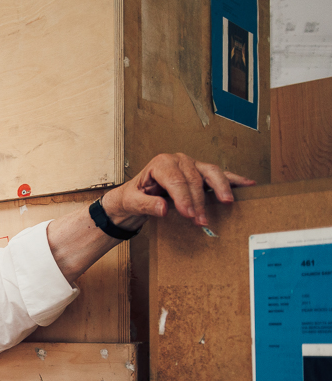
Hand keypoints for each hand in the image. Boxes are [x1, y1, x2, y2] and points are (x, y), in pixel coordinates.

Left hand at [101, 153, 255, 230]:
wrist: (134, 196)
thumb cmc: (133, 196)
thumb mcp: (132, 202)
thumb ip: (146, 205)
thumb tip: (162, 208)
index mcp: (161, 164)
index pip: (177, 181)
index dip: (184, 198)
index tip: (189, 214)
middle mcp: (178, 161)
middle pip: (194, 180)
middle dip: (199, 201)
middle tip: (201, 220)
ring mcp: (192, 165)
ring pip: (211, 173)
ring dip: (220, 189)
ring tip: (227, 203)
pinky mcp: (200, 172)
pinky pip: (220, 175)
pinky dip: (234, 179)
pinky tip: (247, 184)